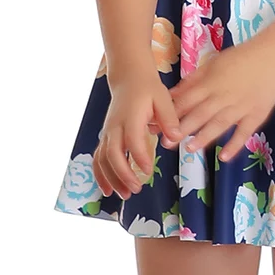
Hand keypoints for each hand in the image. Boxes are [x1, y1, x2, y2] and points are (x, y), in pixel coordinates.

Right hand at [94, 69, 182, 199]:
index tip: (149, 169)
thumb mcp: (163, 98)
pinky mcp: (105, 137)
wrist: (129, 78)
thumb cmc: (148, 89)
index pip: (132, 140)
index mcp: (131, 116)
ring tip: (125, 195)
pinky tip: (107, 190)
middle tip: (137, 188)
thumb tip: (176, 137)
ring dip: (111, 179)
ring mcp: (107, 132)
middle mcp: (115, 126)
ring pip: (102, 159)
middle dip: (123, 174)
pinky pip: (98, 158)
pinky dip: (99, 175)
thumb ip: (169, 118)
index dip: (139, 156)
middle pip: (112, 153)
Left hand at [169, 40, 274, 163]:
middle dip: (182, 129)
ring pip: (219, 124)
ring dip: (204, 137)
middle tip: (166, 144)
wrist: (273, 56)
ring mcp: (241, 107)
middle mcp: (224, 96)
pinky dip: (234, 145)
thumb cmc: (241, 58)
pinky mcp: (256, 115)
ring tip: (190, 149)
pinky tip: (224, 157)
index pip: (187, 100)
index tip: (157, 125)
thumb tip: (173, 93)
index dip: (172, 113)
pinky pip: (244, 133)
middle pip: (200, 114)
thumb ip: (194, 80)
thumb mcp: (213, 63)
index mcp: (211, 82)